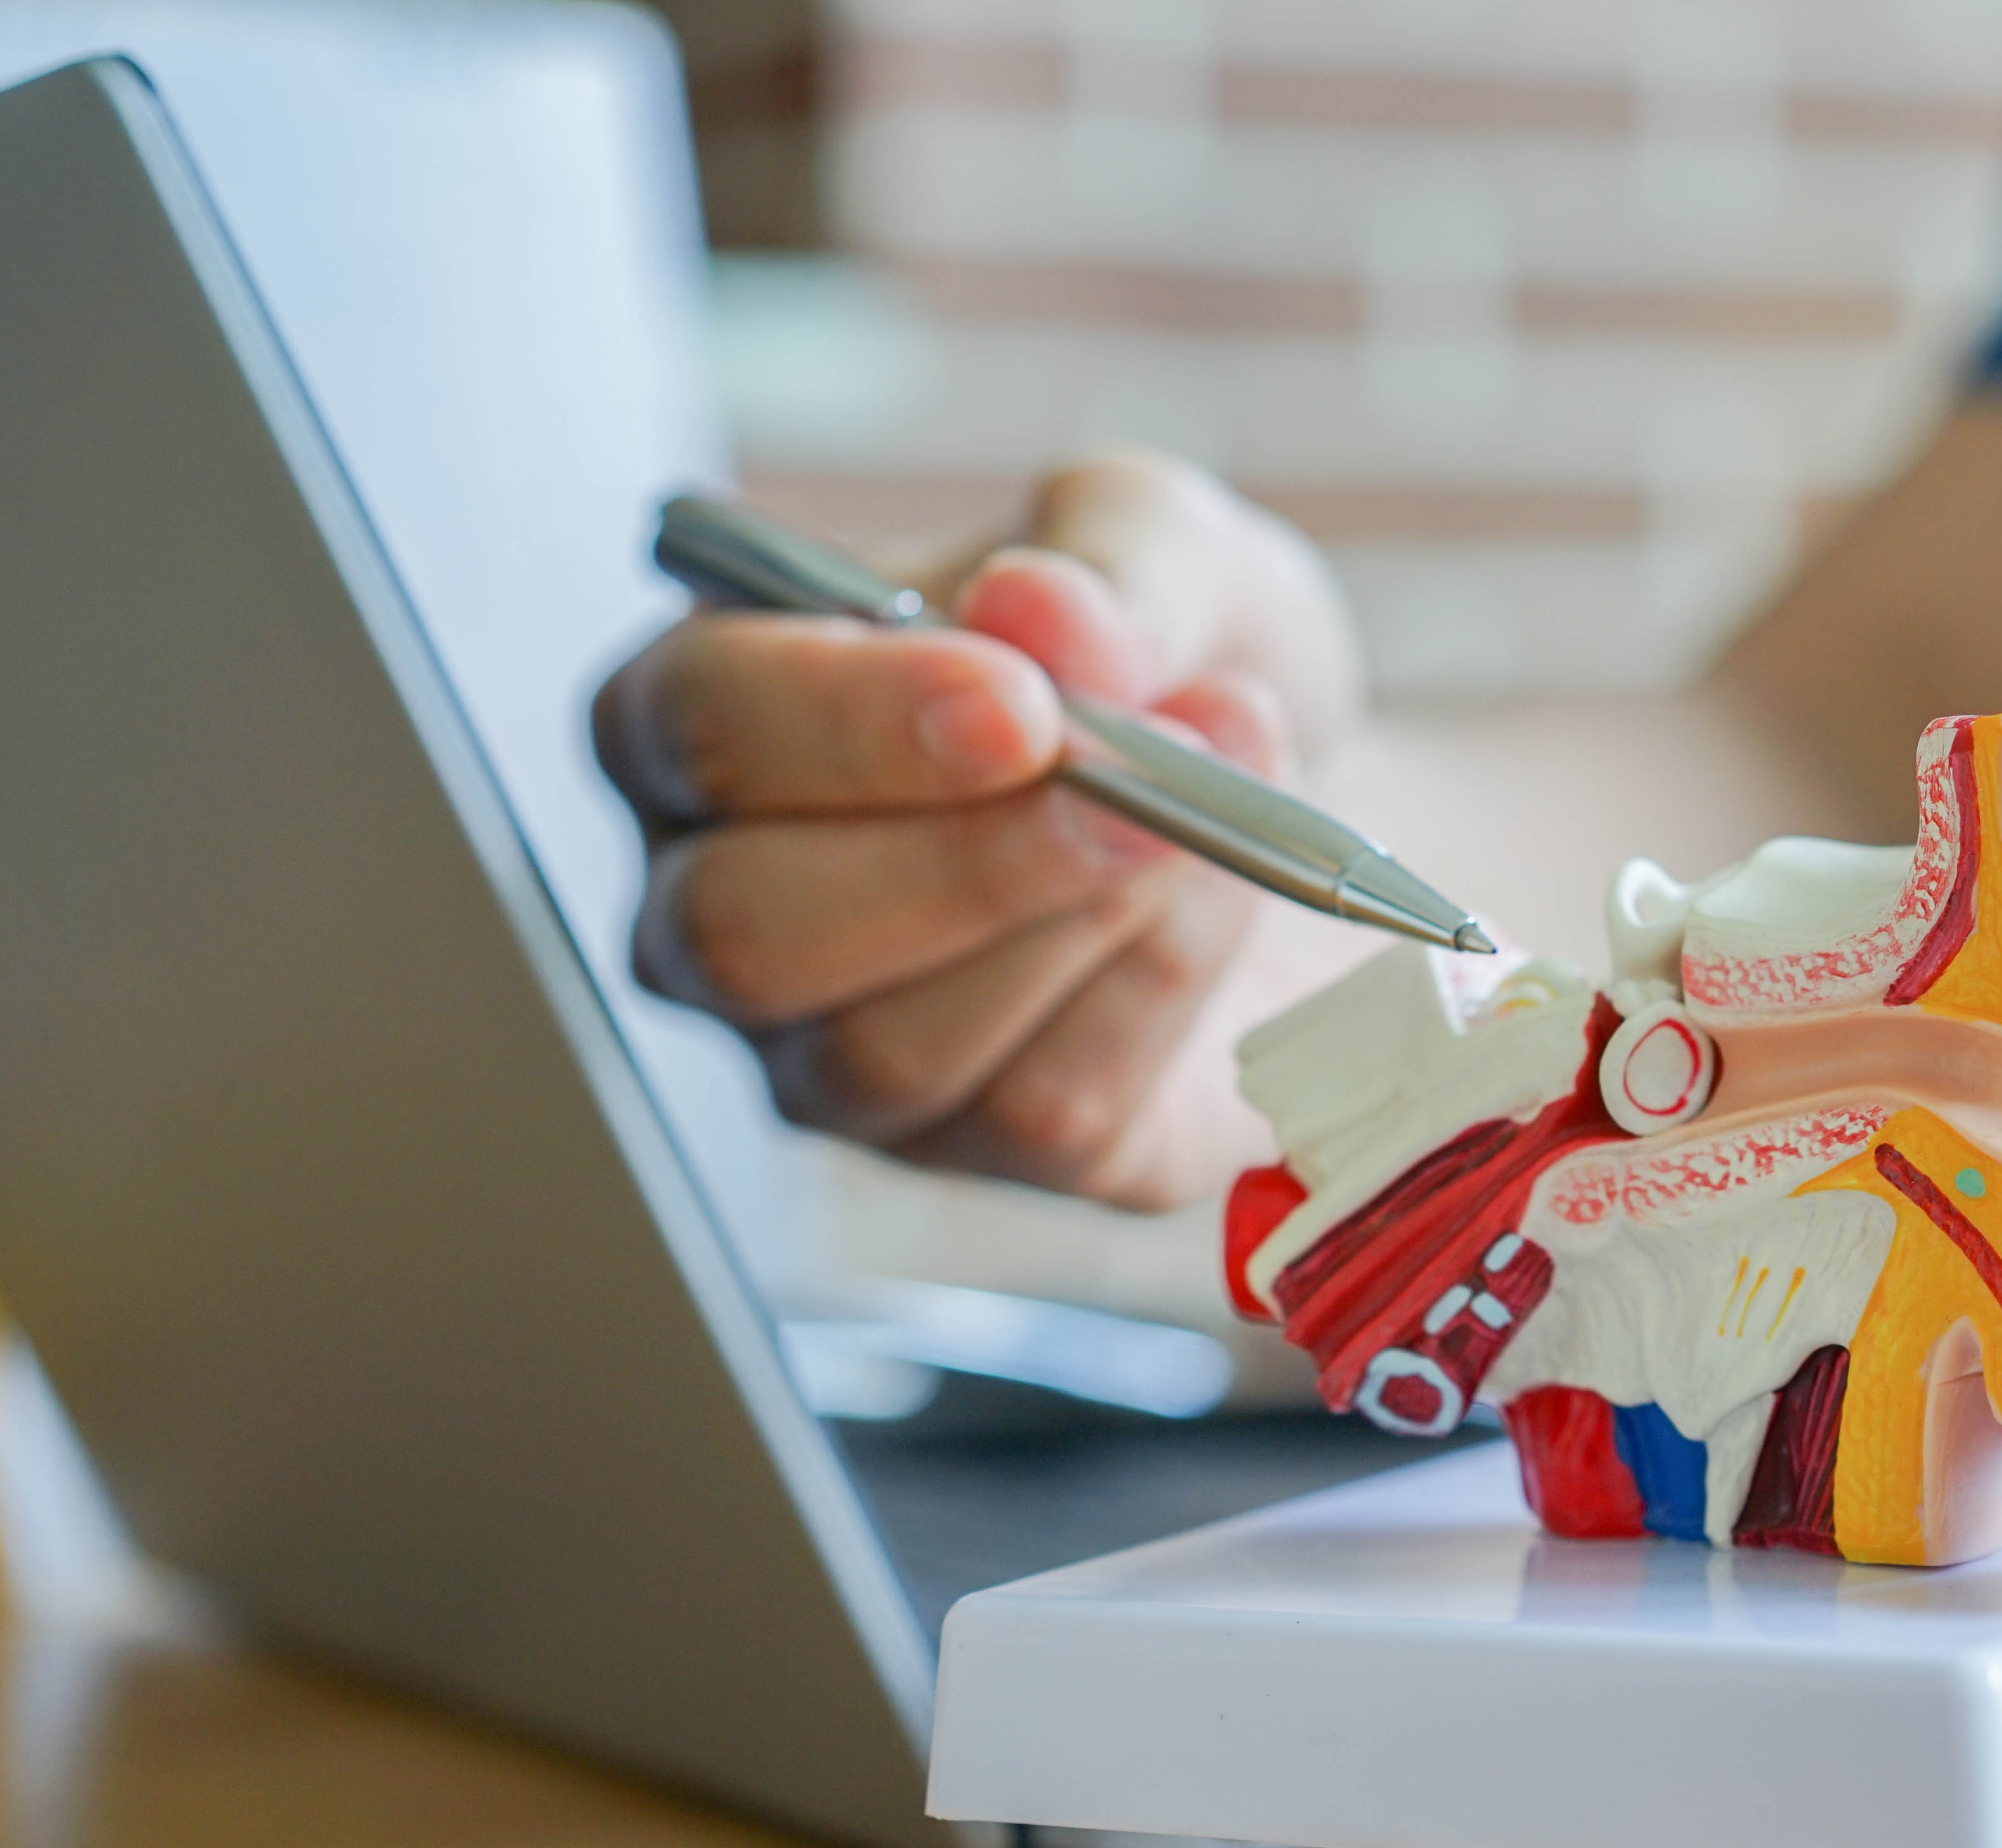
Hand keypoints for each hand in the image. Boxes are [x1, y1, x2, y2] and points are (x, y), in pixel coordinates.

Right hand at [593, 453, 1361, 1205]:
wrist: (1304, 794)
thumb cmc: (1171, 655)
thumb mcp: (1162, 543)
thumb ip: (1104, 560)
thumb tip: (1038, 611)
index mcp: (714, 713)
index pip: (697, 725)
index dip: (850, 722)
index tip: (1020, 703)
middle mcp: (726, 903)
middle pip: (746, 931)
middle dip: (961, 866)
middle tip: (1135, 793)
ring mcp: (829, 1053)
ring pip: (885, 1049)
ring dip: (1078, 931)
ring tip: (1218, 828)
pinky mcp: (973, 1150)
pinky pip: (1036, 1116)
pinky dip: (1153, 1004)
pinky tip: (1225, 911)